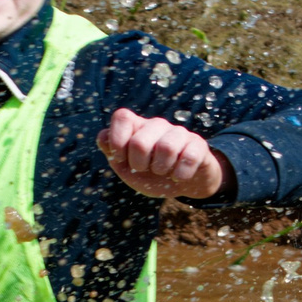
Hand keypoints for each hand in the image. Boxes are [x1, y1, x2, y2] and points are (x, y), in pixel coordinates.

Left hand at [98, 108, 229, 199]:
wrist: (183, 184)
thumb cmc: (151, 174)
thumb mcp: (128, 167)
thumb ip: (112, 153)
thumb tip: (103, 137)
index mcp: (137, 127)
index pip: (122, 117)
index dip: (117, 140)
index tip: (120, 158)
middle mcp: (157, 125)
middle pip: (139, 141)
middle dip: (138, 164)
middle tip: (145, 169)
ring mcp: (179, 133)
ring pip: (166, 148)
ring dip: (161, 169)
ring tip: (163, 172)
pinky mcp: (198, 145)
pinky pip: (188, 158)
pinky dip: (180, 174)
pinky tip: (178, 177)